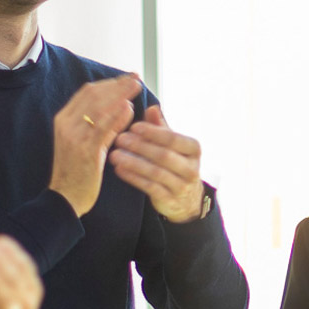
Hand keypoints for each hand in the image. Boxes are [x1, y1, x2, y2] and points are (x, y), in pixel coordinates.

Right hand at [52, 76, 142, 215]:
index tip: (127, 77)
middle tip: (136, 78)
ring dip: (119, 94)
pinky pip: (102, 128)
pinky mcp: (85, 150)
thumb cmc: (77, 170)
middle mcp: (66, 124)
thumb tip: (122, 105)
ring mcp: (74, 136)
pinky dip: (116, 116)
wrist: (65, 197)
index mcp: (63, 119)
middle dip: (117, 84)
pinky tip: (129, 109)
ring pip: (98, 107)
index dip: (109, 82)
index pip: (87, 92)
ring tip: (137, 87)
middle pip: (93, 94)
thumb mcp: (84, 141)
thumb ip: (100, 124)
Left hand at [110, 105, 205, 221]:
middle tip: (119, 139)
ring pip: (156, 173)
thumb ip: (161, 127)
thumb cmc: (175, 163)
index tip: (133, 126)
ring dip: (133, 163)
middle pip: (164, 155)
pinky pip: (150, 188)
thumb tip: (152, 107)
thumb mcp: (172, 144)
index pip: (173, 138)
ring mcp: (182, 186)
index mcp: (194, 149)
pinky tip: (119, 170)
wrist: (186, 199)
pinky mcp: (170, 200)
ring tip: (114, 155)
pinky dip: (133, 178)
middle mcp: (192, 168)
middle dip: (140, 146)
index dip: (153, 132)